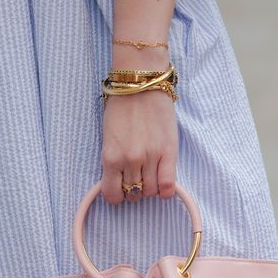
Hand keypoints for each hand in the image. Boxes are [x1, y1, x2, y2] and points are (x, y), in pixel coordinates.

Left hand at [100, 87, 177, 204]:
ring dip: (150, 187)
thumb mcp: (108, 136)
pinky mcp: (168, 151)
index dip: (117, 195)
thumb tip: (120, 180)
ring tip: (150, 174)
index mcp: (110, 157)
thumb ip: (114, 160)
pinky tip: (164, 182)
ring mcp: (150, 157)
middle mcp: (130, 161)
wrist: (141, 83)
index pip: (112, 195)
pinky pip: (168, 185)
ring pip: (151, 191)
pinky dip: (166, 190)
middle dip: (134, 190)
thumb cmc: (121, 106)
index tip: (120, 188)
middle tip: (136, 177)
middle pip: (134, 194)